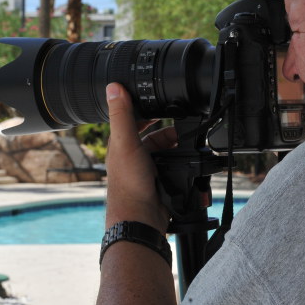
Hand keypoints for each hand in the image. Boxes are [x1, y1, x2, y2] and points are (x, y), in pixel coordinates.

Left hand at [104, 82, 176, 233]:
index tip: (162, 101)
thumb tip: (114, 86)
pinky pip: (174, 166)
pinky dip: (182, 162)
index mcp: (121, 144)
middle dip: (171, 131)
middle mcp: (133, 156)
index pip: (133, 119)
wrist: (141, 218)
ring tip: (190, 145)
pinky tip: (190, 162)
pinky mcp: (159, 181)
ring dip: (179, 147)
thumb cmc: (128, 184)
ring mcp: (147, 169)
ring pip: (167, 151)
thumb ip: (122, 115)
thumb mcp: (126, 143)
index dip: (147, 109)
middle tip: (185, 127)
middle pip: (155, 135)